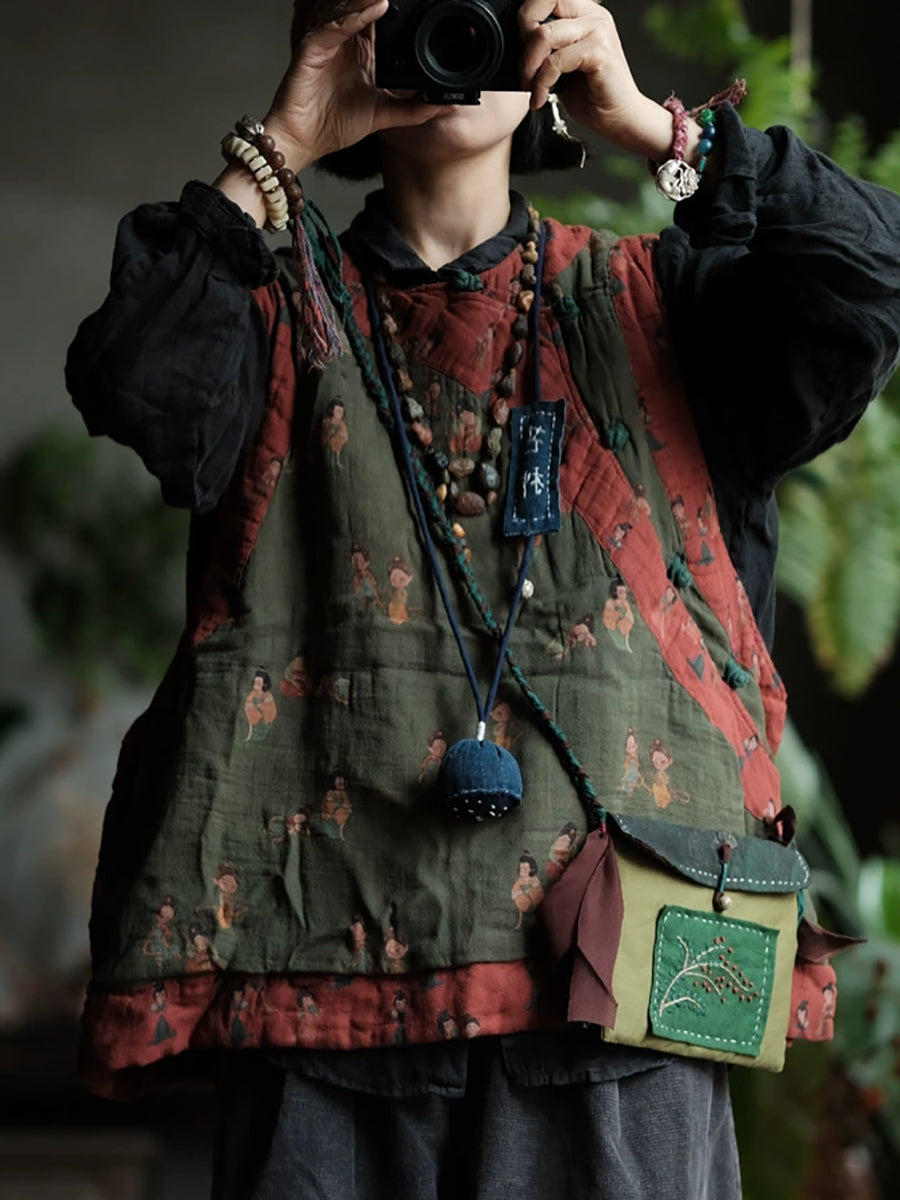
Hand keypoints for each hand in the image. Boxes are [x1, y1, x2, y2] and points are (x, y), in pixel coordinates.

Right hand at [264, 0, 441, 171]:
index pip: (380, 24)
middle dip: (383, 2)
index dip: (396, 13)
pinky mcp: (313, 49)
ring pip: (350, 11)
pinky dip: (354, 17)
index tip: (418, 5)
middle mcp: (344, 44)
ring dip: (370, 1)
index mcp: (360, 55)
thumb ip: (410, 110)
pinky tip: (375, 9)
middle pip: (365, 10)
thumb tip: (439, 107)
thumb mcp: (382, 117)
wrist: (305, 141)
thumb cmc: (333, 126)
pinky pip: (335, 27)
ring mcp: (328, 44)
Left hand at [519, 0, 700, 161]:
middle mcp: (594, 16)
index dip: (527, 18)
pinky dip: (542, 82)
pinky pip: (556, 61)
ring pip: (546, 35)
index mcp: (585, 13)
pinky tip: (540, 98)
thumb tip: (517, 44)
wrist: (619, 119)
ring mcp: (599, 31)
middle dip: (524, 36)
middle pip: (545, 2)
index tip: (522, 50)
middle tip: (523, 68)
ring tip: (530, 87)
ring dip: (529, 66)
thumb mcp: (561, 65)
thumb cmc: (590, 95)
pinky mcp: (600, 52)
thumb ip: (546, 48)